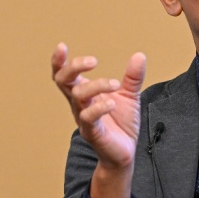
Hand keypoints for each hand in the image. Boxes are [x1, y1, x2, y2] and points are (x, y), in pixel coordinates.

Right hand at [51, 43, 145, 170]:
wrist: (125, 151)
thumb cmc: (121, 123)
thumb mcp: (130, 95)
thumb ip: (132, 77)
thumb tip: (139, 56)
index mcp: (85, 93)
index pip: (63, 75)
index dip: (59, 61)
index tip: (62, 46)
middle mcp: (79, 104)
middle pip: (63, 81)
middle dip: (73, 67)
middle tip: (93, 61)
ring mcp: (83, 118)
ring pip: (78, 96)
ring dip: (96, 85)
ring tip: (116, 84)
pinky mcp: (92, 132)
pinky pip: (88, 118)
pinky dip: (99, 107)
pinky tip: (112, 103)